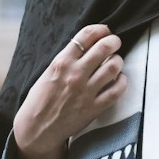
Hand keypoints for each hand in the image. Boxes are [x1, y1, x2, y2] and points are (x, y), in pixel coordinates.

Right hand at [12, 24, 126, 158]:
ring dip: (118, 61)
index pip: (86, 35)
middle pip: (104, 47)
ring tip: (116, 62)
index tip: (106, 31)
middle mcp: (75, 74)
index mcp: (62, 62)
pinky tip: (119, 79)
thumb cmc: (41, 99)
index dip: (101, 29)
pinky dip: (122, 81)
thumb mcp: (49, 71)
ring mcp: (86, 92)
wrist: (37, 129)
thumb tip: (89, 45)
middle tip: (115, 42)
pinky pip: (117, 90)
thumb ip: (68, 58)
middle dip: (114, 41)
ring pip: (113, 67)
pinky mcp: (94, 108)